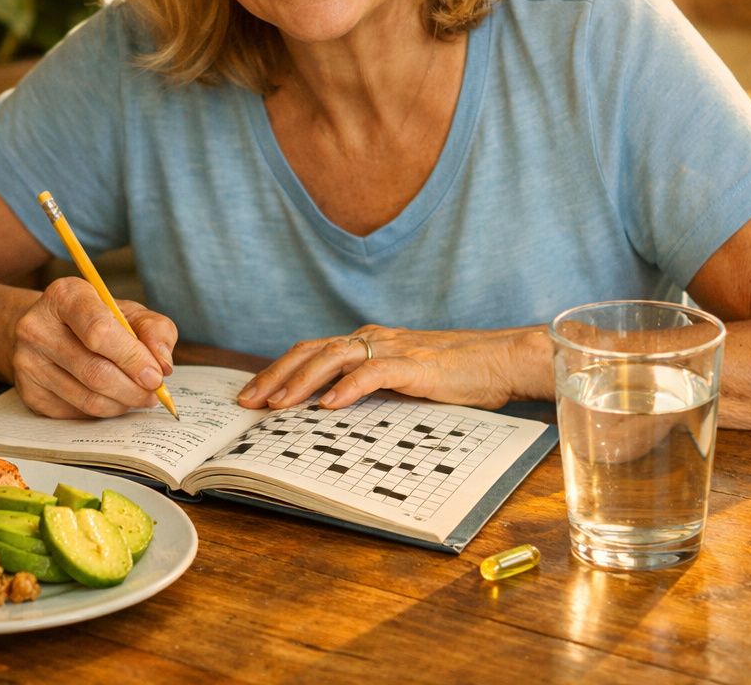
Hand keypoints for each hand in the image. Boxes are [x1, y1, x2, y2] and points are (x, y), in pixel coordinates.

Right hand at [9, 276, 177, 417]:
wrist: (46, 331)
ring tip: (138, 396)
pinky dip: (104, 411)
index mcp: (65, 296)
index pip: (99, 331)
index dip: (133, 357)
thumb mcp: (128, 312)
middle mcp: (37, 328)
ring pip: (88, 398)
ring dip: (122, 403)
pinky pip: (77, 413)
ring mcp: (28, 363)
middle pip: (95, 371)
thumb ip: (155, 330)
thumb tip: (164, 364)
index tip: (157, 375)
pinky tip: (113, 399)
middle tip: (154, 393)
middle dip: (134, 388)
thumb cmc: (95, 319)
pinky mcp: (29, 393)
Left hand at [236, 324, 547, 410]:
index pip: (311, 352)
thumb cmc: (456, 375)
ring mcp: (394, 348)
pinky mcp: (416, 364)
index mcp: (368, 342)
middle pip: (311, 351)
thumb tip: (330, 413)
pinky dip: (348, 387)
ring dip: (302, 381)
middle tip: (248, 402)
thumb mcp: (402, 381)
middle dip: (275, 376)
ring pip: (334, 357)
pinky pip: (374, 372)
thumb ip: (369, 387)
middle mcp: (374, 339)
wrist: (502, 359)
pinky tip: (329, 405)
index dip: (278, 371)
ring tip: (278, 404)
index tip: (251, 395)